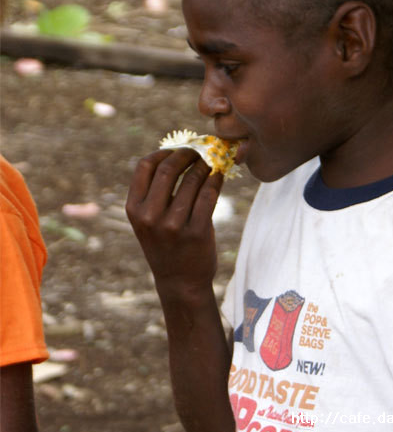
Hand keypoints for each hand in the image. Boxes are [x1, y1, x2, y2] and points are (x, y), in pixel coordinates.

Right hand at [126, 148, 222, 305]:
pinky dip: (216, 180)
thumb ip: (155, 192)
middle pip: (169, 168)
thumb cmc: (166, 244)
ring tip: (212, 163)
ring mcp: (173, 225)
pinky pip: (209, 194)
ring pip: (193, 180)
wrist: (180, 282)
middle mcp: (150, 216)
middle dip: (187, 154)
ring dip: (205, 166)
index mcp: (134, 209)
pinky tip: (219, 176)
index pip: (144, 166)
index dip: (163, 151)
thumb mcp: (148, 220)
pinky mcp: (197, 231)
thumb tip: (176, 152)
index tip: (177, 149)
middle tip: (200, 151)